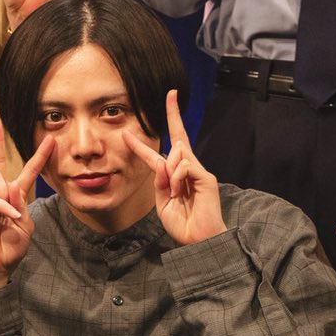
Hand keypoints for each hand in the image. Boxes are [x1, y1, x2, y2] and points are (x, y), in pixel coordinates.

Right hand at [0, 116, 55, 290]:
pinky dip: (1, 206)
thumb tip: (10, 186)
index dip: (38, 155)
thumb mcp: (25, 225)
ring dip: (6, 194)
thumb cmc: (11, 248)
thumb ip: (21, 204)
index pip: (27, 171)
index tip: (50, 139)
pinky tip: (9, 217)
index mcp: (13, 196)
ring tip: (11, 215)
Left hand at [126, 89, 224, 244]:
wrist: (200, 241)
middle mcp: (188, 169)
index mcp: (174, 177)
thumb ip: (159, 183)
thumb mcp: (163, 203)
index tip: (129, 131)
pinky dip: (177, 178)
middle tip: (171, 94)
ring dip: (169, 172)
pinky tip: (182, 191)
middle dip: (174, 114)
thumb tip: (162, 162)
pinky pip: (184, 166)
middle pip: (177, 138)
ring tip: (176, 192)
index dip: (141, 144)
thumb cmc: (183, 224)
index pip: (157, 155)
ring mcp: (198, 172)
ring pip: (177, 154)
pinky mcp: (206, 177)